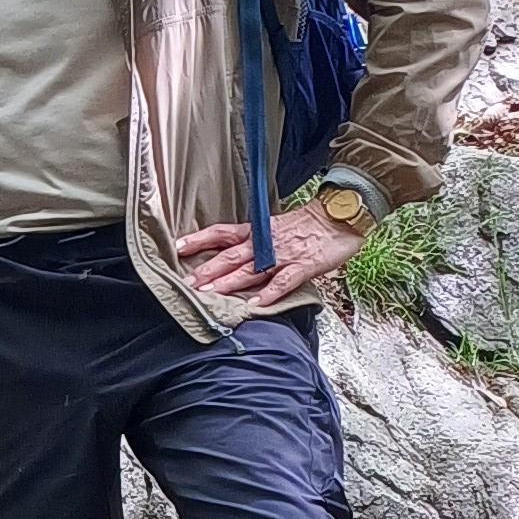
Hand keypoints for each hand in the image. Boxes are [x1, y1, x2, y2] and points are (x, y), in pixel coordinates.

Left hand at [179, 204, 364, 312]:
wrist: (341, 214)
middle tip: (186, 283)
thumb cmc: (309, 223)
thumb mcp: (275, 228)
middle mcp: (265, 243)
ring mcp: (283, 255)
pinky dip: (269, 293)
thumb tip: (233, 256)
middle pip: (230, 256)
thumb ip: (255, 241)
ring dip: (228, 283)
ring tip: (209, 294)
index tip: (177, 246)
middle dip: (207, 270)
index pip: (222, 233)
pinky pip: (283, 282)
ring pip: (250, 270)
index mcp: (257, 232)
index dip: (199, 239)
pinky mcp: (303, 266)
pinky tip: (255, 304)